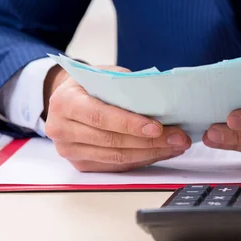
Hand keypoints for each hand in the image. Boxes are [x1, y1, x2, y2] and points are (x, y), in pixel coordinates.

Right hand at [44, 65, 190, 171]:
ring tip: (176, 145)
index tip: (158, 127)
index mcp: (65, 102)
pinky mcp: (81, 164)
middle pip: (112, 141)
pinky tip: (163, 152)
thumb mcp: (104, 75)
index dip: (130, 124)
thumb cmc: (90, 84)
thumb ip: (126, 86)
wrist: (67, 99)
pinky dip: (143, 160)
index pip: (101, 117)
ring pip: (117, 158)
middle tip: (178, 137)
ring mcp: (69, 151)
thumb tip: (162, 99)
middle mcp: (62, 129)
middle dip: (150, 141)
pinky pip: (117, 166)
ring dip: (152, 153)